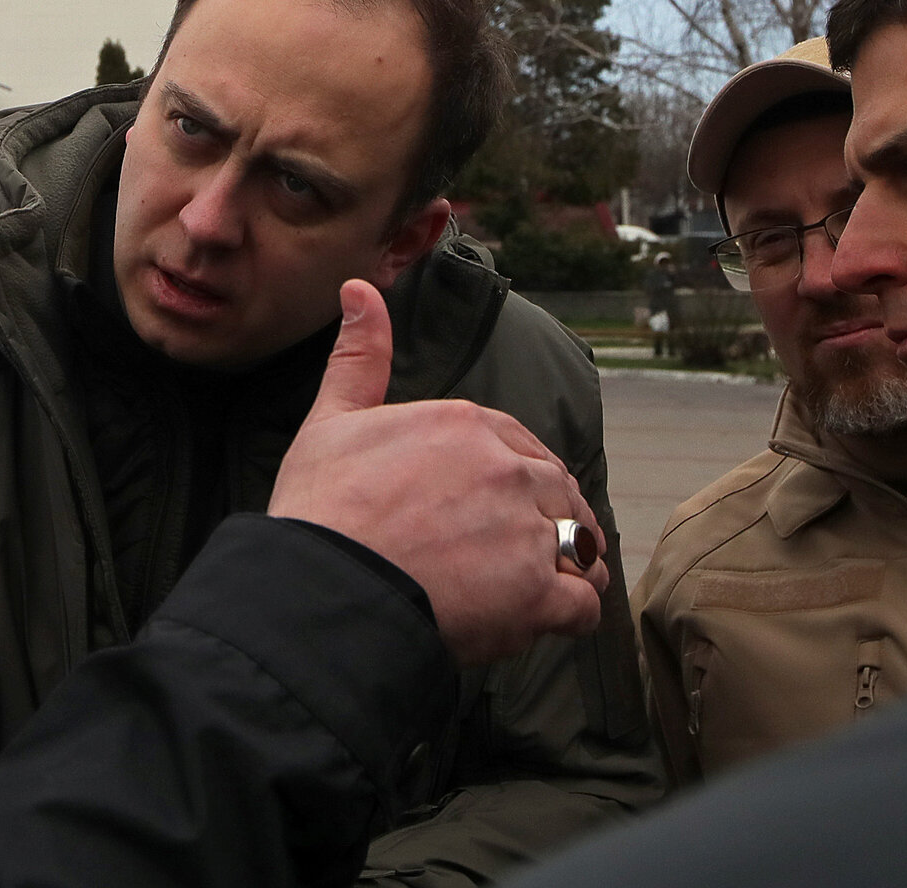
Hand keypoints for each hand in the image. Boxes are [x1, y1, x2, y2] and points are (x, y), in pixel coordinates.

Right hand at [268, 279, 607, 665]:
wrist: (322, 588)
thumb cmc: (322, 509)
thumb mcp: (333, 419)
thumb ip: (359, 355)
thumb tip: (358, 287)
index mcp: (467, 424)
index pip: (524, 447)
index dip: (519, 478)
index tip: (502, 505)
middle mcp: (509, 470)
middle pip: (560, 492)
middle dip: (553, 520)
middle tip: (523, 553)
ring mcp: (528, 531)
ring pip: (582, 544)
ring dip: (571, 565)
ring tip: (542, 588)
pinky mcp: (538, 594)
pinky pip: (584, 603)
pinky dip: (574, 613)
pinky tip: (548, 619)